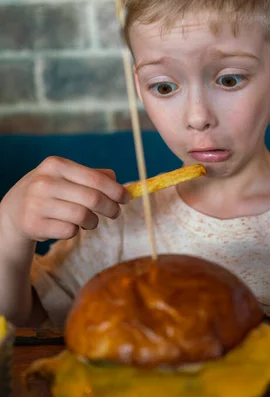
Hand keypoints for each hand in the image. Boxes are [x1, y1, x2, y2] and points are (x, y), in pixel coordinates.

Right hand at [0, 156, 130, 242]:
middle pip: (93, 199)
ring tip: (90, 221)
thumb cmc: (51, 190)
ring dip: (93, 222)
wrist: (15, 209)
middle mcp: (44, 182)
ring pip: (83, 217)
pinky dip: (75, 231)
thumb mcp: (66, 175)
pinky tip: (68, 225)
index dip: (116, 190)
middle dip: (111, 208)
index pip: (95, 179)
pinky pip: (70, 231)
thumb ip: (93, 175)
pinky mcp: (34, 225)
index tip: (126, 198)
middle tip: (115, 213)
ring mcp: (37, 204)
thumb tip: (117, 180)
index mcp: (55, 165)